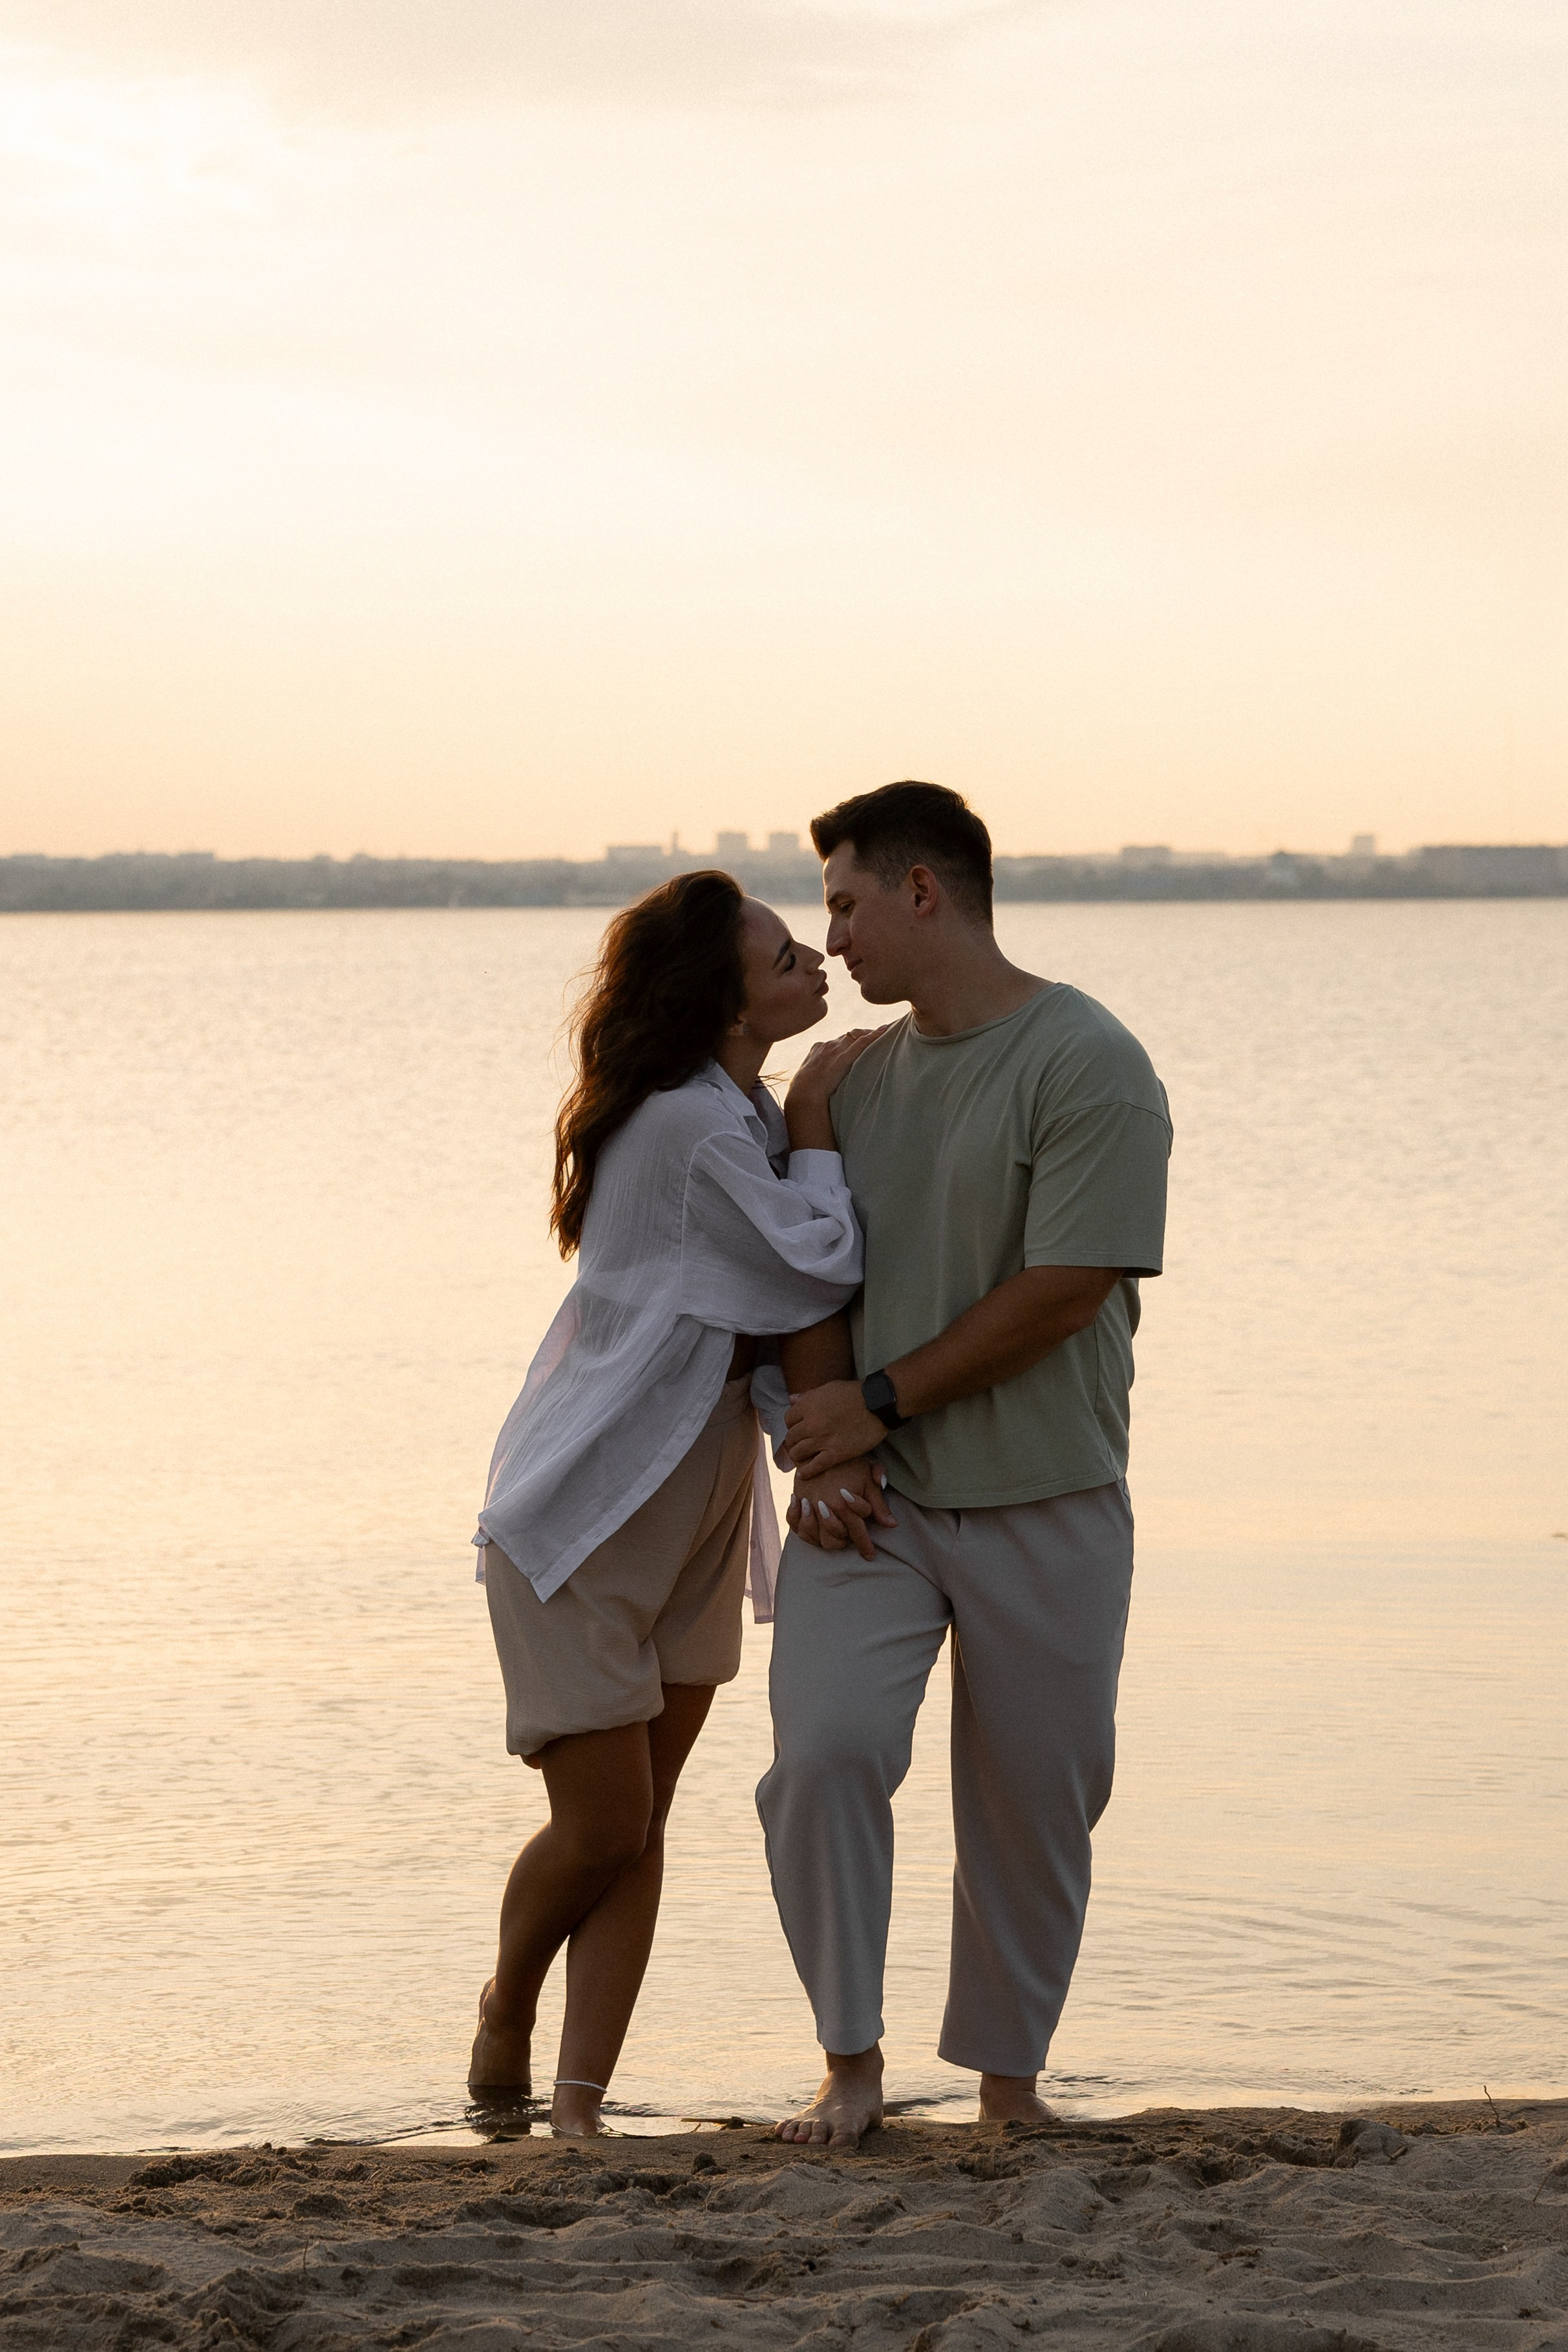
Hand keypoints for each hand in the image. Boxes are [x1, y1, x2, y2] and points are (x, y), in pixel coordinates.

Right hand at [784, 1027, 887, 1150]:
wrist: (803, 1094)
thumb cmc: (804, 1094)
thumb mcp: (808, 1082)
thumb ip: (818, 1080)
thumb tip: (821, 1089)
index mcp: (817, 1050)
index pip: (836, 1041)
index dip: (848, 1041)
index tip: (856, 1042)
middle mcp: (827, 1046)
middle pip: (848, 1036)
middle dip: (860, 1034)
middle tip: (875, 1034)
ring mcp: (836, 1049)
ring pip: (856, 1035)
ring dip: (869, 1033)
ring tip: (883, 1032)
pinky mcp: (845, 1056)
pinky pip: (863, 1042)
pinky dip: (875, 1035)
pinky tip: (885, 1030)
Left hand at [784, 1379, 886, 1477]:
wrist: (877, 1404)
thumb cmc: (854, 1393)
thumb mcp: (828, 1388)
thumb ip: (808, 1396)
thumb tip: (791, 1399)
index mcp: (809, 1405)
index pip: (788, 1419)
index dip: (792, 1424)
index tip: (797, 1428)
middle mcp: (812, 1423)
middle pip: (791, 1437)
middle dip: (793, 1441)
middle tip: (798, 1444)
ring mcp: (823, 1439)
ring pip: (798, 1453)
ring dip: (797, 1456)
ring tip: (801, 1457)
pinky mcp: (836, 1453)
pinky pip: (815, 1466)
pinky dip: (806, 1472)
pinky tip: (803, 1474)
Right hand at [786, 1459, 896, 1559]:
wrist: (819, 1446)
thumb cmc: (848, 1462)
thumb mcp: (868, 1478)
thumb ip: (878, 1504)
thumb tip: (892, 1525)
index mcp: (844, 1504)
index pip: (858, 1532)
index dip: (866, 1545)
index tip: (870, 1555)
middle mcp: (825, 1509)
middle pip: (836, 1540)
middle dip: (846, 1544)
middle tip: (855, 1545)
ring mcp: (809, 1507)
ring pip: (818, 1539)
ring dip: (829, 1541)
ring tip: (839, 1538)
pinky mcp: (797, 1503)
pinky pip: (797, 1528)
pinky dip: (806, 1532)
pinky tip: (817, 1529)